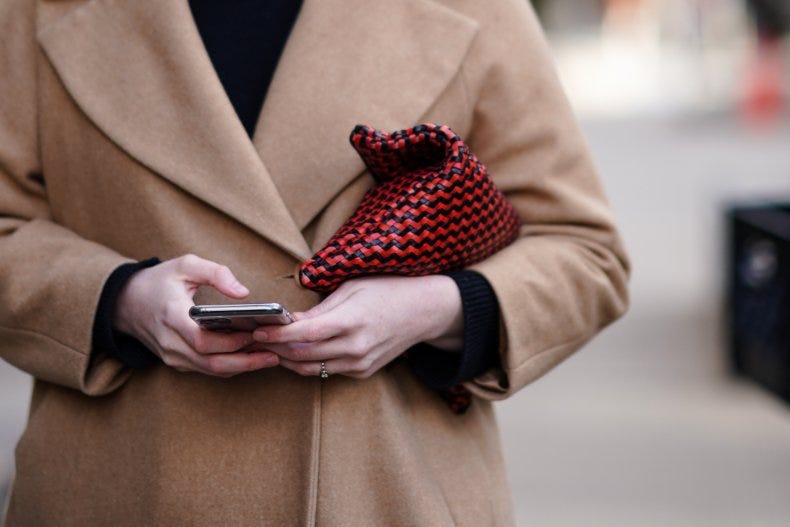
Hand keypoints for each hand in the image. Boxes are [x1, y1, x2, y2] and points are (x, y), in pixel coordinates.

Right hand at [114, 254, 278, 376]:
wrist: (126, 303)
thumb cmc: (159, 281)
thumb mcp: (186, 265)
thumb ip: (216, 273)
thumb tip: (243, 292)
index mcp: (171, 316)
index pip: (202, 340)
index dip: (230, 342)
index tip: (255, 334)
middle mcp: (170, 342)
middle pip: (211, 362)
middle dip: (245, 361)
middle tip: (273, 354)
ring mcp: (172, 356)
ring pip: (211, 370)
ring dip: (241, 366)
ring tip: (269, 356)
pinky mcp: (177, 362)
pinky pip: (207, 369)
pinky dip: (230, 365)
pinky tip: (251, 356)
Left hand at [252, 275, 462, 378]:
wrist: (424, 311)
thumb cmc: (387, 290)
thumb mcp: (352, 288)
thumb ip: (320, 309)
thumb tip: (290, 320)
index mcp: (352, 321)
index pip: (305, 333)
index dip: (278, 335)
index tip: (257, 331)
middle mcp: (356, 347)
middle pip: (303, 355)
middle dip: (275, 349)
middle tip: (253, 340)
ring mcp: (360, 363)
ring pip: (312, 369)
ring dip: (287, 360)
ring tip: (268, 348)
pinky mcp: (363, 372)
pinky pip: (328, 371)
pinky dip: (308, 363)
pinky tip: (294, 353)